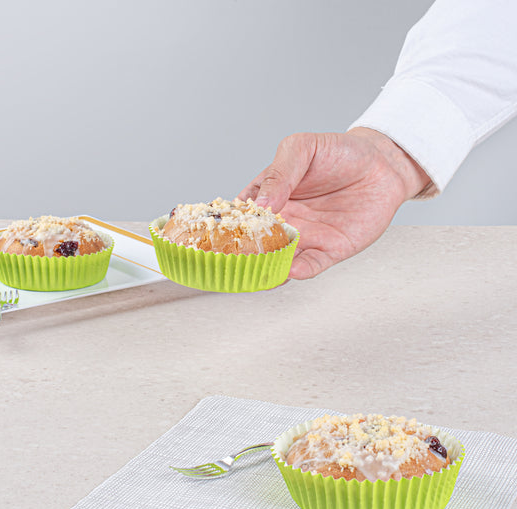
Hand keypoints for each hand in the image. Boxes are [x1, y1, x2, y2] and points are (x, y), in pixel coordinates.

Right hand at [239, 128, 430, 278]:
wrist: (382, 163)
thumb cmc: (339, 152)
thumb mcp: (301, 149)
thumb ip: (279, 173)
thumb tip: (261, 202)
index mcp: (269, 197)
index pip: (241, 215)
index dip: (227, 225)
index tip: (213, 233)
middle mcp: (283, 222)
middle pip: (256, 245)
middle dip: (243, 255)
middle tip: (232, 260)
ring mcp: (305, 238)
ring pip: (279, 261)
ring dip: (267, 269)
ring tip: (258, 271)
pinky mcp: (329, 251)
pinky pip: (310, 265)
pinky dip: (299, 270)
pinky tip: (291, 270)